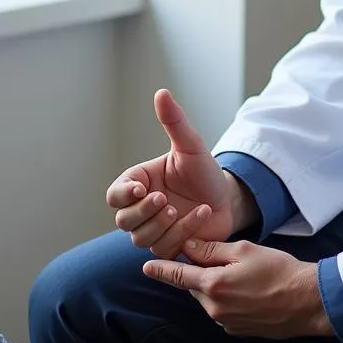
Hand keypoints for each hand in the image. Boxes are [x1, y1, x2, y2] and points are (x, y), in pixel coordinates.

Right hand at [106, 89, 246, 257]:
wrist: (227, 198)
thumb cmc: (204, 171)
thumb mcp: (190, 145)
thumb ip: (174, 121)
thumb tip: (161, 93)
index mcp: (139, 183)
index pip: (115, 195)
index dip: (122, 195)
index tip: (140, 189)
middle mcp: (142, 209)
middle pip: (124, 221)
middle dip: (143, 212)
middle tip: (166, 200)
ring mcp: (154, 231)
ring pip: (141, 239)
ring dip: (163, 226)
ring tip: (184, 208)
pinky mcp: (170, 248)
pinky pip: (166, 249)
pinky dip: (184, 232)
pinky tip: (202, 214)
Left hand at [142, 238, 332, 338]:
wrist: (306, 301)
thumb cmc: (278, 270)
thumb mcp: (243, 250)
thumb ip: (211, 249)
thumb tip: (187, 245)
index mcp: (214, 285)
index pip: (178, 276)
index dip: (161, 269)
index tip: (146, 266)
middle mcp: (216, 308)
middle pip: (194, 285)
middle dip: (198, 271)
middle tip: (217, 256)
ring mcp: (227, 322)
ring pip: (209, 297)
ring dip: (215, 284)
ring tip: (241, 272)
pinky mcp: (238, 330)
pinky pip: (223, 309)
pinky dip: (227, 297)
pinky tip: (248, 288)